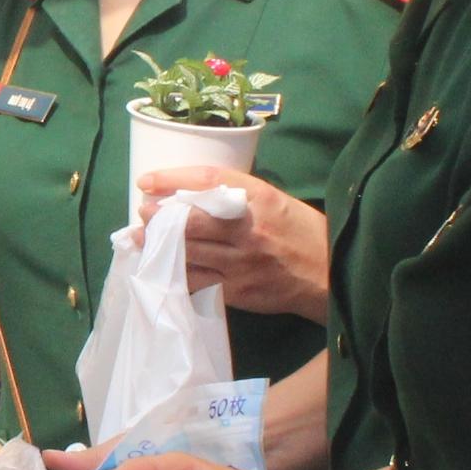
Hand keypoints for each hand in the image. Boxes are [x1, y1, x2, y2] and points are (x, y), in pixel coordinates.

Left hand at [134, 167, 329, 319]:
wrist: (329, 276)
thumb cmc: (300, 232)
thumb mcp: (274, 201)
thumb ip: (238, 196)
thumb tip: (192, 192)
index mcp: (259, 199)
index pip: (208, 180)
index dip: (172, 178)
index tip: (147, 180)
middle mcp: (247, 230)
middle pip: (191, 220)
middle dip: (158, 216)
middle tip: (142, 211)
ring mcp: (240, 263)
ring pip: (188, 252)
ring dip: (158, 245)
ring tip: (141, 237)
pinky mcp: (236, 291)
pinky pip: (196, 281)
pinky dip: (175, 273)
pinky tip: (161, 267)